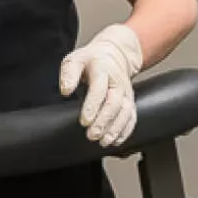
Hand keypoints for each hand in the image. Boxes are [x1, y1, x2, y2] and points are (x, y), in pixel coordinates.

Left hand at [58, 23, 143, 146]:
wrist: (114, 55)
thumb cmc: (91, 60)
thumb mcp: (75, 59)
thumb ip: (69, 74)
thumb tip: (65, 90)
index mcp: (103, 71)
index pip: (99, 90)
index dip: (92, 106)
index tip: (84, 121)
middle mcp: (118, 83)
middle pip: (114, 104)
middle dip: (104, 122)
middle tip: (92, 135)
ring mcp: (126, 93)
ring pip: (126, 112)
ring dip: (116, 129)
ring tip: (104, 142)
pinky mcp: (130, 102)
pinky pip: (131, 117)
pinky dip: (126, 131)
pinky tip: (116, 141)